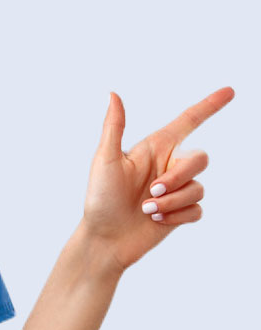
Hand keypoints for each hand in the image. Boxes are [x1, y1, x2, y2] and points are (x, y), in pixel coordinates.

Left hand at [81, 86, 234, 274]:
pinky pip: (197, 209)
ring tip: (146, 210)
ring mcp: (175, 190)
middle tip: (152, 190)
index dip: (210, 105)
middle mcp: (168, 166)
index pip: (188, 121)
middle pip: (199, 159)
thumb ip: (114, 127)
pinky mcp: (180, 213)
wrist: (104, 239)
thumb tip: (113, 94)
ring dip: (172, 201)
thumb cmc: (100, 199)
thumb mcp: (105, 160)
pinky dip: (177, 216)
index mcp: (153, 148)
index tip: (230, 91)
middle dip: (179, 176)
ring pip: (198, 188)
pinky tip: (156, 220)